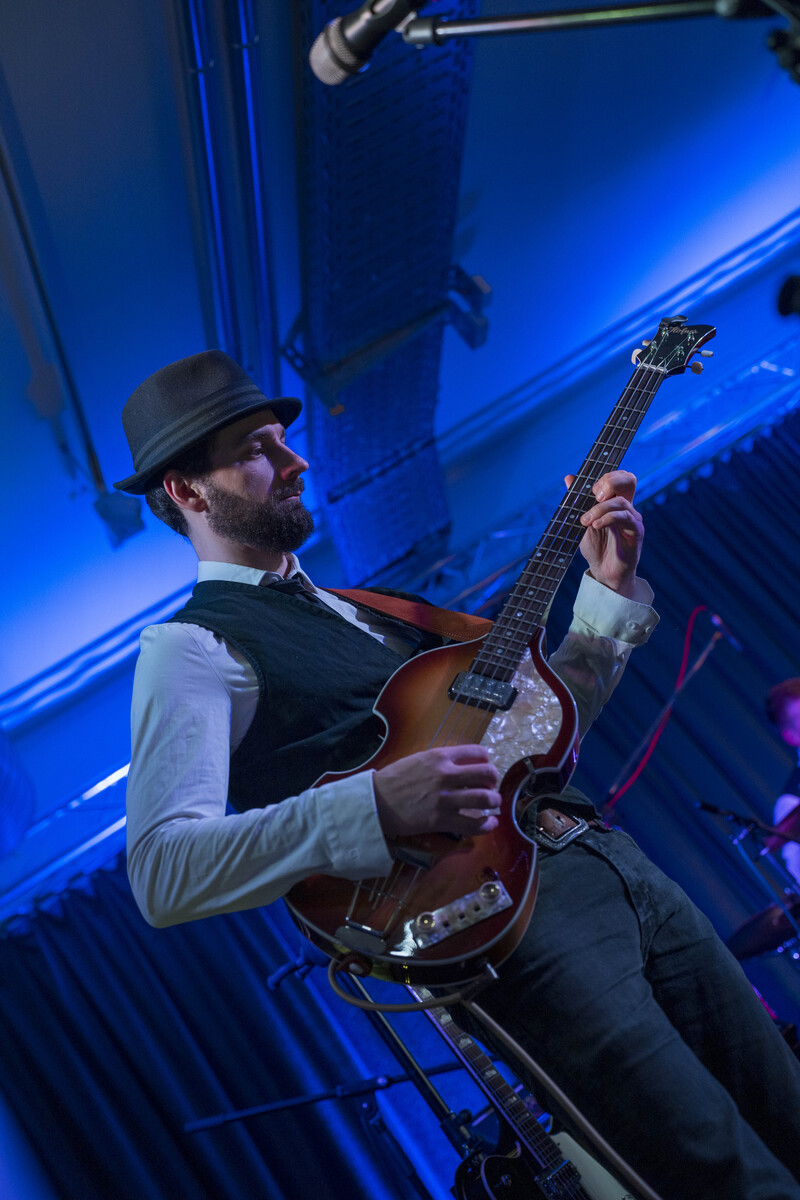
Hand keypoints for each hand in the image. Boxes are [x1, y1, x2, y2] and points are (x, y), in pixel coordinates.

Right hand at [373, 745, 501, 838]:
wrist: (376, 802)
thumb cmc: (395, 779)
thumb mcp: (419, 759)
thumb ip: (442, 760)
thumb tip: (464, 765)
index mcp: (440, 756)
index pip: (478, 752)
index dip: (487, 760)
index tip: (484, 767)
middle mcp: (446, 775)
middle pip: (487, 774)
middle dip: (494, 780)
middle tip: (490, 786)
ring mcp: (445, 799)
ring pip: (485, 799)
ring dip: (494, 801)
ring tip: (492, 804)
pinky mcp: (442, 820)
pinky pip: (474, 824)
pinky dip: (487, 824)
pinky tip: (489, 822)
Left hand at [564, 469, 642, 597]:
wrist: (603, 572)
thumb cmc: (596, 547)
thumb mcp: (582, 522)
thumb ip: (578, 501)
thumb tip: (569, 477)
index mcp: (616, 502)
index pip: (619, 477)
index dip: (606, 477)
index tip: (589, 489)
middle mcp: (627, 507)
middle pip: (629, 480)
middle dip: (610, 482)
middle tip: (593, 496)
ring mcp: (633, 519)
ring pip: (621, 502)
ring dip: (599, 509)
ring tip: (586, 521)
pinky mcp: (636, 532)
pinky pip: (625, 518)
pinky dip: (607, 518)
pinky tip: (595, 525)